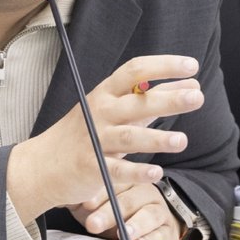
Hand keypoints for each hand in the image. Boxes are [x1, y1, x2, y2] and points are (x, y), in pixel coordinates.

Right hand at [6, 55, 204, 223]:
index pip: (135, 71)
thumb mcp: (117, 109)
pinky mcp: (92, 168)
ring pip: (128, 137)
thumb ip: (153, 97)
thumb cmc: (87, 132)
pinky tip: (156, 173)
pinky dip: (137, 172)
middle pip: (136, 103)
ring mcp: (94, 140)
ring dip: (156, 139)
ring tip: (182, 140)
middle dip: (167, 99)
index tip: (191, 65)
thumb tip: (191, 84)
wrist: (43, 165)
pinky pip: (117, 170)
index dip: (163, 66)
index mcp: (105, 93)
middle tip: (197, 97)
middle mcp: (99, 113)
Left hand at [69, 181, 183, 239]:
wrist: (148, 229)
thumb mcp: (99, 205)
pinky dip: (151, 239)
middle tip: (93, 224)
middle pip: (130, 200)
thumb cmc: (116, 213)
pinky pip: (161, 235)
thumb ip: (85, 201)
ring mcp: (159, 212)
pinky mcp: (167, 232)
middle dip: (110, 213)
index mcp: (129, 180)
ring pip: (150, 215)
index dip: (100, 194)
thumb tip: (63, 199)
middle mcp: (146, 193)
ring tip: (124, 233)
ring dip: (136, 225)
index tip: (85, 204)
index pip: (115, 183)